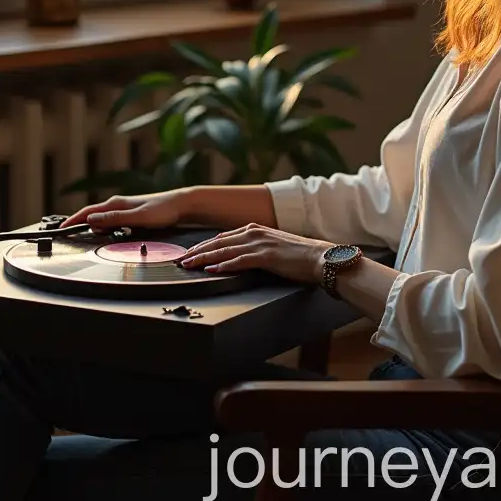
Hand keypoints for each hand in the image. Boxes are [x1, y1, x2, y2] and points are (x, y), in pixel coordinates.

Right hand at [59, 191, 186, 231]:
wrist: (181, 205)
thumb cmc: (163, 209)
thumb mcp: (138, 217)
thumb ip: (115, 218)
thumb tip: (92, 219)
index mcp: (116, 204)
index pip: (87, 212)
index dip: (72, 221)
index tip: (60, 229)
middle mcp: (117, 204)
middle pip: (91, 215)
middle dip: (78, 224)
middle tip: (66, 235)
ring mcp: (124, 209)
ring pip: (101, 218)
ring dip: (91, 226)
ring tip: (81, 236)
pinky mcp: (130, 214)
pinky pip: (111, 221)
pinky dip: (103, 227)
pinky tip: (105, 234)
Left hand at [178, 223, 330, 284]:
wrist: (320, 258)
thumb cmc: (299, 257)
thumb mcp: (273, 247)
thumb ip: (255, 250)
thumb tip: (239, 258)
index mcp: (255, 229)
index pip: (222, 237)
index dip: (204, 246)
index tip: (190, 253)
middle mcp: (254, 232)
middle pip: (218, 242)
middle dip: (197, 251)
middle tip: (181, 260)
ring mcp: (260, 243)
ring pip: (224, 250)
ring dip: (203, 258)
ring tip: (188, 265)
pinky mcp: (266, 256)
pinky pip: (239, 261)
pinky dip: (223, 266)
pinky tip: (211, 271)